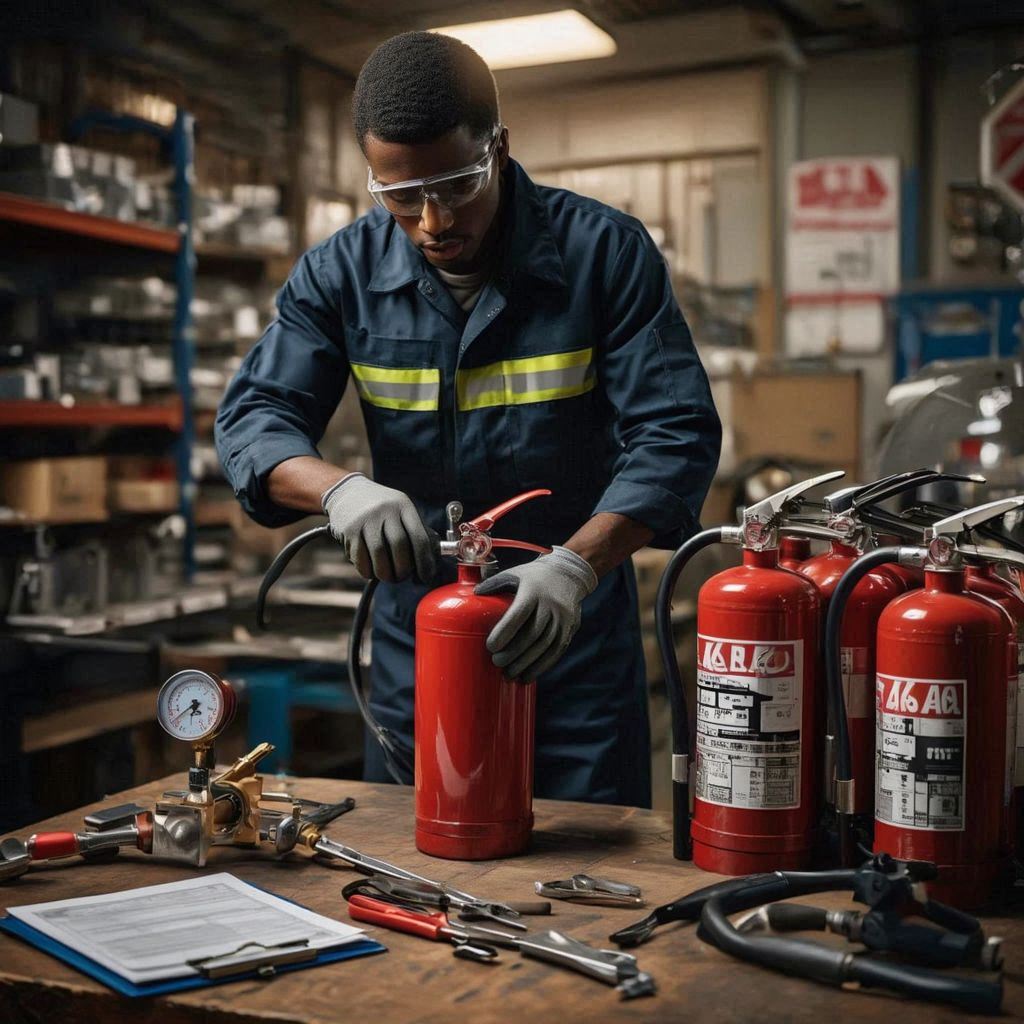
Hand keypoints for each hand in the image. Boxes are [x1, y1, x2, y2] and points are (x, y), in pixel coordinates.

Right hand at [322, 474, 437, 582]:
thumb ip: (414, 532)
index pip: (419, 537)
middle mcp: (385, 510)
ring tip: (387, 576)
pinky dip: (368, 571)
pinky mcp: (349, 529)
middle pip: (399, 546)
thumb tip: (428, 563)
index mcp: (403, 505)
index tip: (426, 577)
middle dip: (403, 569)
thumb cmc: (381, 509)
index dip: (425, 561)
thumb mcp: (400, 510)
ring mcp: (366, 519)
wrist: (347, 492)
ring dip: (385, 573)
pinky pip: (360, 558)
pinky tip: (371, 571)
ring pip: (379, 554)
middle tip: (402, 577)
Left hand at [474, 546, 597, 680]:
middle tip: (497, 663)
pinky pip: (556, 651)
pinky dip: (542, 666)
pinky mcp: (570, 629)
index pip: (519, 614)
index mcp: (533, 591)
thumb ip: (494, 583)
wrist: (569, 574)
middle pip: (532, 634)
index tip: (490, 647)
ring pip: (545, 646)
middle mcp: (550, 605)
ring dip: (526, 664)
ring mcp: (562, 618)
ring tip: (509, 674)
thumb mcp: (515, 574)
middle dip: (513, 653)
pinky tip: (528, 676)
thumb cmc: (534, 576)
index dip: (505, 632)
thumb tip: (474, 594)